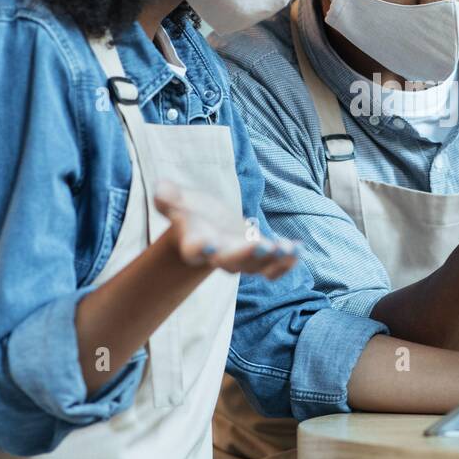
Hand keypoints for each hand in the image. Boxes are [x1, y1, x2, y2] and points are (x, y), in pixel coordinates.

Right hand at [154, 184, 297, 280]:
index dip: (201, 249)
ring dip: (273, 259)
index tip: (208, 243)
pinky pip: (272, 268)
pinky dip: (286, 264)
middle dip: (247, 255)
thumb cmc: (190, 209)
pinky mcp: (257, 255)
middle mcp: (218, 255)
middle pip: (231, 263)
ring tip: (289, 248)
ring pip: (256, 266)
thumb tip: (160, 190)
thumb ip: (168, 197)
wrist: (205, 224)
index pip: (196, 250)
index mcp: (195, 243)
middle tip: (262, 245)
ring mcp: (240, 258)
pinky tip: (298, 250)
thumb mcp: (177, 198)